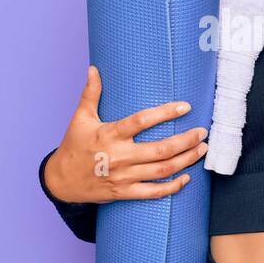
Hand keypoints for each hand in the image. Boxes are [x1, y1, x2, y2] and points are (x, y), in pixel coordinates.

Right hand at [45, 65, 208, 203]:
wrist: (61, 181)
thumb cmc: (73, 146)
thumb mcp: (80, 118)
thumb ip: (91, 93)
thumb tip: (94, 69)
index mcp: (110, 135)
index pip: (142, 121)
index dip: (165, 113)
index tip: (185, 107)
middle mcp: (119, 156)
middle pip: (161, 149)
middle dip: (186, 141)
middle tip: (202, 132)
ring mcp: (123, 177)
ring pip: (162, 170)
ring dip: (186, 160)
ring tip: (201, 150)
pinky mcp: (124, 193)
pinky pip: (153, 193)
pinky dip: (172, 187)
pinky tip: (186, 177)